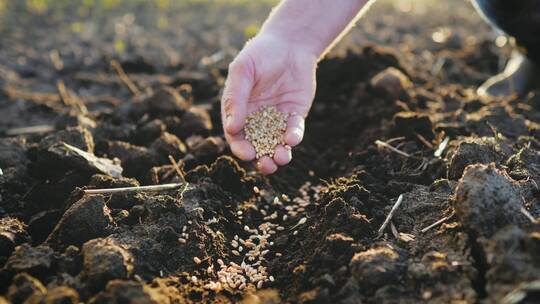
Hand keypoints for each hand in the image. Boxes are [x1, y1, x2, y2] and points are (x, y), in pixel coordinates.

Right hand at [221, 34, 316, 173]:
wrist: (291, 43)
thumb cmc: (260, 54)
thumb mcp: (243, 71)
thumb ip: (236, 97)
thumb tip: (232, 128)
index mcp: (238, 110)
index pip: (236, 135)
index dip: (240, 147)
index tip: (247, 154)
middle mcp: (255, 118)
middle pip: (256, 146)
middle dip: (261, 159)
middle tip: (267, 165)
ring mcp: (275, 119)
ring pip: (275, 144)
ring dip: (278, 154)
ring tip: (282, 158)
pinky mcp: (294, 115)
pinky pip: (293, 131)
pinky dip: (293, 137)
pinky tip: (292, 138)